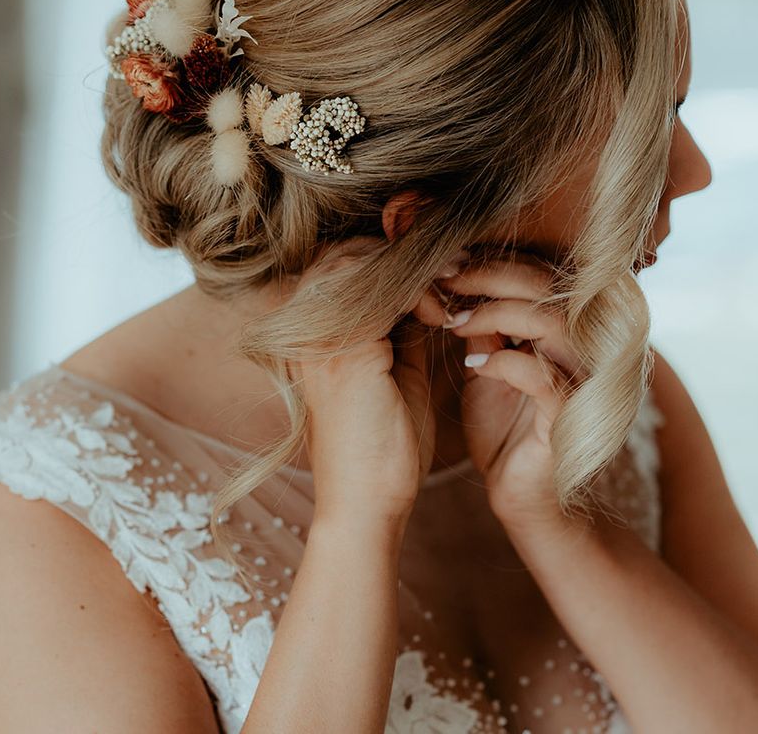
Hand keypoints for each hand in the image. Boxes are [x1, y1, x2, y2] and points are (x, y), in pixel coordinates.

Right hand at [287, 237, 462, 522]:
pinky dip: (420, 294)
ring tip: (452, 289)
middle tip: (454, 268)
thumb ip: (402, 324)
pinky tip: (442, 315)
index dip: (392, 256)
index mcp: (307, 332)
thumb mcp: (395, 368)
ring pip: (366, 264)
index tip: (442, 268)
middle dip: (404, 254)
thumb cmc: (382, 445)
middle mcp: (303, 328)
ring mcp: (320, 337)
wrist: (367, 505)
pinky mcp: (346, 353)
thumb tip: (429, 285)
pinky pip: (385, 294)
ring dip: (415, 271)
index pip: (343, 261)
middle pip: (349, 252)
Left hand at [434, 249, 587, 528]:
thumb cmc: (503, 429)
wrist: (520, 497)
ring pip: (550, 322)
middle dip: (490, 276)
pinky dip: (503, 364)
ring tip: (454, 323)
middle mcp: (586, 347)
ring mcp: (584, 380)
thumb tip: (457, 278)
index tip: (448, 262)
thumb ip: (483, 325)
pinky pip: (543, 376)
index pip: (541, 272)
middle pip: (548, 285)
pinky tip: (474, 369)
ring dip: (495, 314)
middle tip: (446, 280)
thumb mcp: (487, 365)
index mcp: (568, 329)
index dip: (495, 261)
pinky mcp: (571, 417)